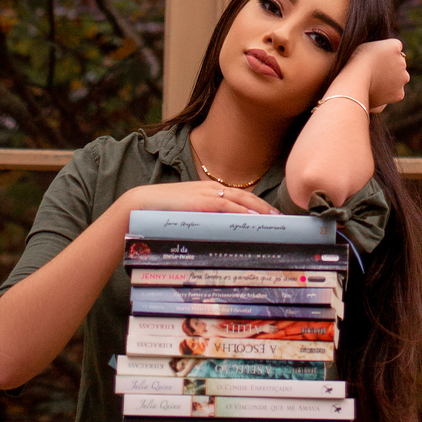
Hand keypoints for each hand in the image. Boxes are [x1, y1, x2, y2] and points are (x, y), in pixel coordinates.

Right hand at [118, 181, 275, 218]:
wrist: (140, 204)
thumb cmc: (162, 211)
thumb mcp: (188, 213)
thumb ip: (203, 217)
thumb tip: (218, 231)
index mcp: (209, 190)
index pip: (240, 196)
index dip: (257, 205)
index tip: (272, 216)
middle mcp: (210, 189)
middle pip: (245, 197)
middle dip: (264, 208)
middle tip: (281, 219)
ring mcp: (205, 194)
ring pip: (239, 201)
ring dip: (258, 210)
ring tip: (273, 221)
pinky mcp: (200, 202)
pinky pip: (225, 207)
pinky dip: (241, 212)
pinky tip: (252, 221)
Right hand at [331, 38, 408, 113]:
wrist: (355, 81)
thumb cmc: (355, 62)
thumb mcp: (366, 47)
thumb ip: (379, 49)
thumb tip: (382, 54)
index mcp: (394, 46)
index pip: (395, 48)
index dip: (385, 54)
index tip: (375, 59)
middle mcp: (402, 61)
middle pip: (398, 64)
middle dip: (390, 68)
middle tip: (374, 72)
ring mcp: (403, 78)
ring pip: (399, 79)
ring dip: (391, 80)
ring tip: (374, 83)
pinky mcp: (399, 94)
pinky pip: (396, 93)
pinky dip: (389, 94)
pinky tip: (377, 92)